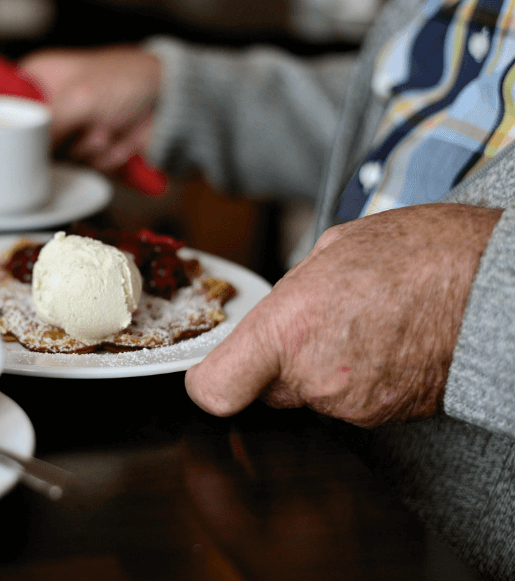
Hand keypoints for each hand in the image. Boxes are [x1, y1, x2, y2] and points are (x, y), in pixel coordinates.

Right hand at [19, 45, 161, 172]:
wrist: (170, 100)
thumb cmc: (126, 81)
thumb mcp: (79, 98)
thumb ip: (46, 127)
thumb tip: (22, 155)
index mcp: (38, 78)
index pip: (7, 108)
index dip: (17, 128)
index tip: (31, 137)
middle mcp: (50, 105)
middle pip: (32, 142)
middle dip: (65, 140)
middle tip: (88, 122)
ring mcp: (70, 129)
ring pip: (60, 159)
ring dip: (89, 147)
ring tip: (108, 127)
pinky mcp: (88, 149)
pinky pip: (83, 167)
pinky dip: (104, 157)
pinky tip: (118, 138)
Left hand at [185, 203, 502, 427]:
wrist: (493, 283)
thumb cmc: (418, 254)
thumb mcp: (331, 251)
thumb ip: (289, 295)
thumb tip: (275, 314)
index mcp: (289, 329)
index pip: (216, 390)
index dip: (209, 381)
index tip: (214, 370)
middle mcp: (315, 377)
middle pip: (265, 390)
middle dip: (278, 363)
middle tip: (315, 324)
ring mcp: (353, 405)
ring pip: (310, 395)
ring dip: (323, 368)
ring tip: (362, 324)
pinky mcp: (385, 419)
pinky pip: (349, 402)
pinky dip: (357, 379)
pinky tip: (383, 342)